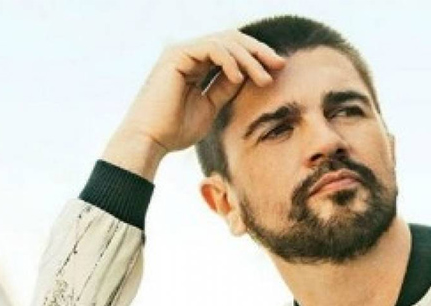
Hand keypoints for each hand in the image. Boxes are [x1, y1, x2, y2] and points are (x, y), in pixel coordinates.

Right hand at [103, 30, 285, 179]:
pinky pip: (212, 48)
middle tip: (279, 64)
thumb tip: (247, 74)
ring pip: (225, 42)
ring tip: (263, 78)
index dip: (256, 57)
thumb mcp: (210, 107)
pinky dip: (229, 60)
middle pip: (231, 40)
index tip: (277, 70)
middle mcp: (189, 54)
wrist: (151, 141)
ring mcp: (182, 52)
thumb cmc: (176, 131)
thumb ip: (226, 88)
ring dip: (249, 58)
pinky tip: (240, 76)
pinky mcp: (177, 55)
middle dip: (258, 50)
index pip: (231, 51)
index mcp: (196, 65)